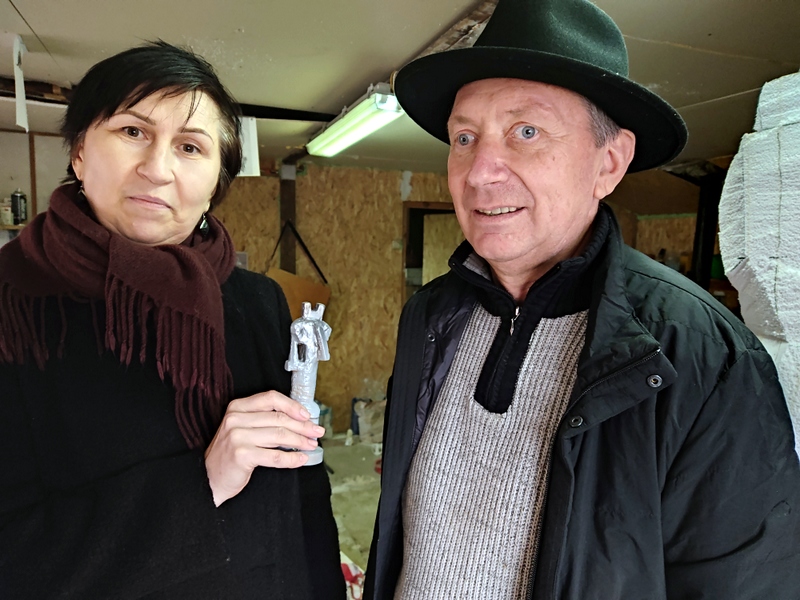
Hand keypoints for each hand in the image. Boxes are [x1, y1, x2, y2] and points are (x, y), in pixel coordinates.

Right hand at [204, 390, 324, 505]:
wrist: (208, 478)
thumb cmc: (230, 453)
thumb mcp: (242, 428)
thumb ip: (263, 420)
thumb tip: (298, 419)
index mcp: (237, 407)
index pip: (271, 398)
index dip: (292, 405)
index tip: (306, 415)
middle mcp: (236, 419)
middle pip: (279, 418)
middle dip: (303, 426)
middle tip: (316, 432)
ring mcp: (238, 437)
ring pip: (279, 435)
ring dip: (300, 441)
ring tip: (311, 445)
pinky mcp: (242, 455)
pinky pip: (275, 456)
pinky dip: (292, 459)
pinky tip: (301, 459)